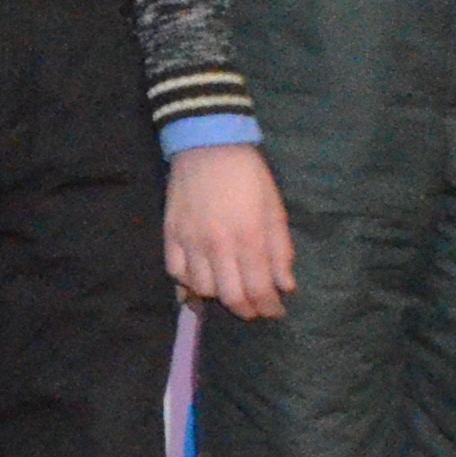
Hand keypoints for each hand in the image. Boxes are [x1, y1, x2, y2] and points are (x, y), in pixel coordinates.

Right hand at [164, 142, 293, 319]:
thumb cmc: (249, 177)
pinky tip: (200, 279)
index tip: (276, 311)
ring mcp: (190, 241)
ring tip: (230, 290)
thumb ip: (280, 251)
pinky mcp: (170, 233)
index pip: (259, 290)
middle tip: (256, 309)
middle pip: (230, 296)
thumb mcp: (275, 211)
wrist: (208, 146)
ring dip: (219, 296)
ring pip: (202, 288)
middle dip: (247, 310)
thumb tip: (285, 286)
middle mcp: (218, 246)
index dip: (269, 308)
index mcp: (249, 239)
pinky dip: (188, 283)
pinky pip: (175, 271)